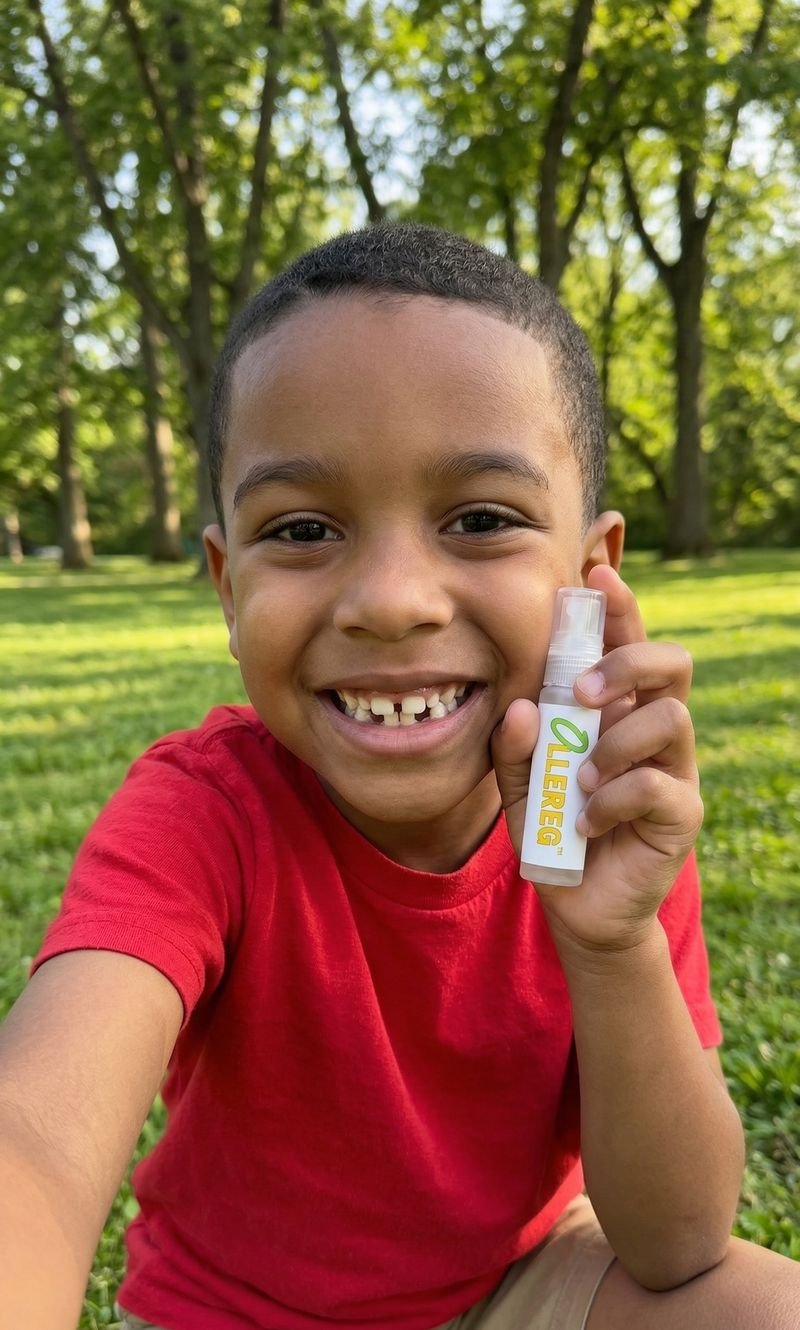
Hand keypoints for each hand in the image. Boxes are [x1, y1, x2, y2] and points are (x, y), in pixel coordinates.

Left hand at [491, 565, 703, 956]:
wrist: (577, 904)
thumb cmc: (551, 828)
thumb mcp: (517, 784)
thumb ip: (513, 746)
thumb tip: (523, 708)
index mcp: (616, 709)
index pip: (627, 643)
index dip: (619, 606)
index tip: (595, 575)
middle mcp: (651, 729)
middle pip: (672, 662)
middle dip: (627, 662)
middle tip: (582, 694)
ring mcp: (674, 769)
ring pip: (671, 717)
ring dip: (615, 743)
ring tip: (579, 779)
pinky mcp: (680, 813)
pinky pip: (656, 784)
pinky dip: (612, 798)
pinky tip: (587, 820)